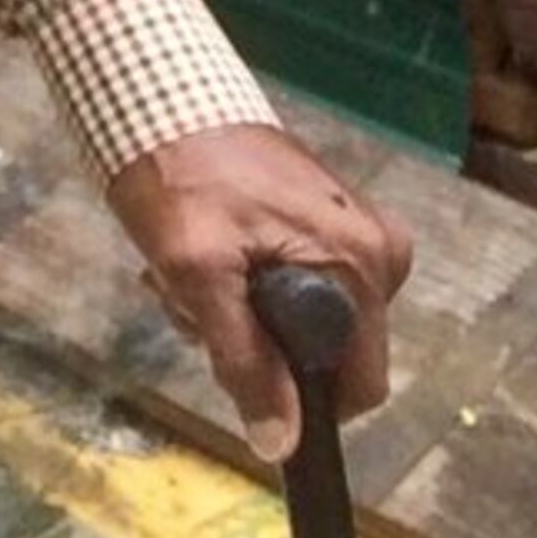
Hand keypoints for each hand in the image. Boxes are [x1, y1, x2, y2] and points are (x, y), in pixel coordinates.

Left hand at [104, 122, 410, 461]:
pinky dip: (238, 284)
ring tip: (186, 268)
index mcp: (366, 264)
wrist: (160, 95)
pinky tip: (200, 253)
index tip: (241, 377)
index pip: (360, 383)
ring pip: (297, 325)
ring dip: (234, 314)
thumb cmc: (179, 173)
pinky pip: (290, 287)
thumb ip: (244, 359)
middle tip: (194, 300)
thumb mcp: (198, 274)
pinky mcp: (320, 223)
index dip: (302, 400)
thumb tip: (283, 442)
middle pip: (322, 353)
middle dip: (253, 345)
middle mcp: (377, 252)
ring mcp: (350, 236)